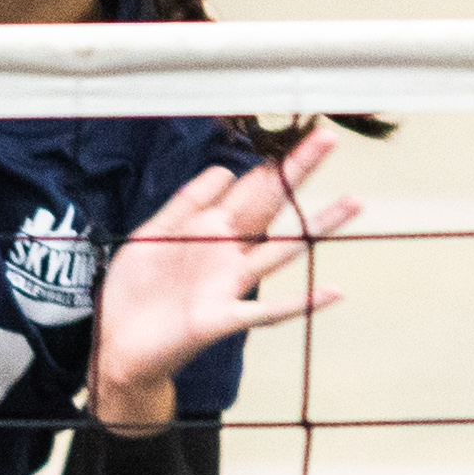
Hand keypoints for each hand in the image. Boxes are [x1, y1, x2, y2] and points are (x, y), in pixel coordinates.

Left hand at [88, 130, 361, 425]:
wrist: (119, 342)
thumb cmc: (136, 290)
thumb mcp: (152, 235)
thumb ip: (186, 204)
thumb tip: (224, 169)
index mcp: (209, 228)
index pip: (247, 187)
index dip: (269, 162)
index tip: (297, 132)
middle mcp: (228, 252)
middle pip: (270, 205)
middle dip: (297, 171)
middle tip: (328, 137)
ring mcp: (230, 284)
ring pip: (282, 250)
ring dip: (318, 226)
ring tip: (354, 202)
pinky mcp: (223, 317)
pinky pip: (268, 311)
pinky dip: (302, 302)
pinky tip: (334, 291)